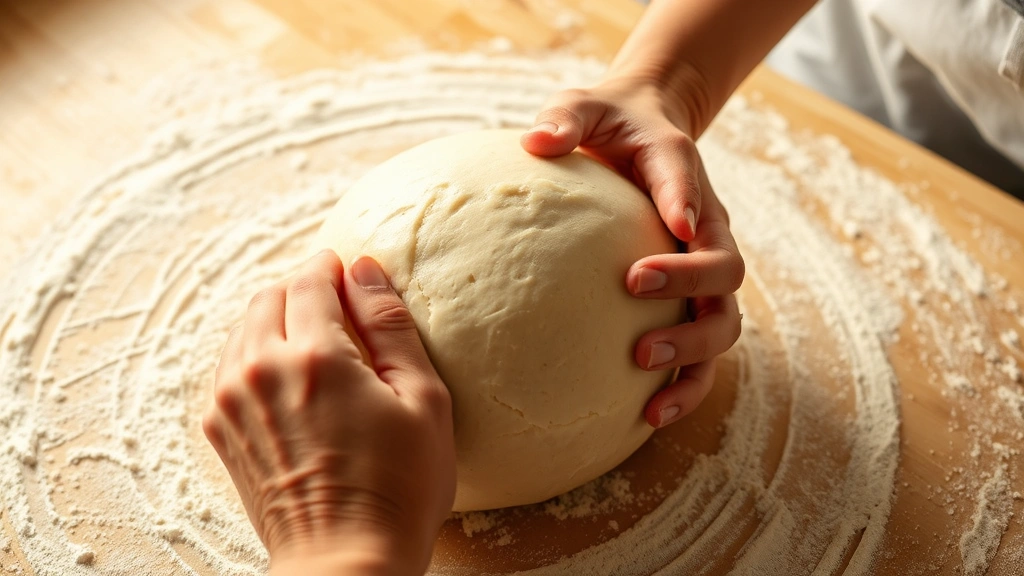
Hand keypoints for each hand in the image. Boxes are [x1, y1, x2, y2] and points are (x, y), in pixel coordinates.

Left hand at [203, 251, 454, 575]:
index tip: (347, 268)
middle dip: (302, 289)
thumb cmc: (398, 489)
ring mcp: (233, 402)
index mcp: (315, 357)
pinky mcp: (222, 431)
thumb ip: (391, 325)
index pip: (310, 280)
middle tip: (336, 303)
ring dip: (275, 320)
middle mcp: (262, 370)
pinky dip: (255, 355)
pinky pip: (230, 368)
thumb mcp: (421, 399)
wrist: (345, 562)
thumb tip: (365, 268)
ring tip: (314, 341)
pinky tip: (288, 378)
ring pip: (243, 329)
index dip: (331, 266)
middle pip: (269, 297)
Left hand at [521, 78, 743, 428]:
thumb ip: (565, 118)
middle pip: (725, 276)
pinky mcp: (687, 298)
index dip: (687, 213)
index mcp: (682, 173)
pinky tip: (646, 417)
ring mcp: (701, 268)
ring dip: (693, 361)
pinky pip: (698, 350)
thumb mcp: (584, 105)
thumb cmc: (608, 121)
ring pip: (721, 324)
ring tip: (651, 401)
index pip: (692, 194)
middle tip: (637, 320)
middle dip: (688, 300)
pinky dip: (684, 384)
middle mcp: (704, 226)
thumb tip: (535, 142)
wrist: (643, 131)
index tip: (668, 233)